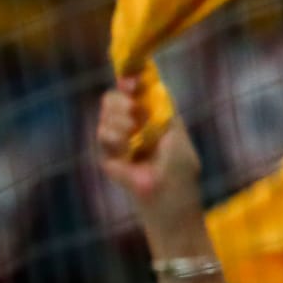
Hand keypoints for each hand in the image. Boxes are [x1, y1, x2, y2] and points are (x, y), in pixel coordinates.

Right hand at [93, 82, 201, 235]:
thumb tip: (154, 86)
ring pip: (106, 114)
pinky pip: (103, 135)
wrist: (169, 203)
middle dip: (122, 99)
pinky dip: (113, 136)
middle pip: (114, 98)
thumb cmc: (180, 172)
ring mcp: (119, 142)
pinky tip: (125, 145)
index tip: (130, 80)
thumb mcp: (177, 137)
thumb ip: (164, 113)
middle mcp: (133, 127)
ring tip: (133, 135)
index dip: (132, 82)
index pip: (136, 94)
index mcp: (152, 119)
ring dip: (119, 119)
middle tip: (133, 110)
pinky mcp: (108, 158)